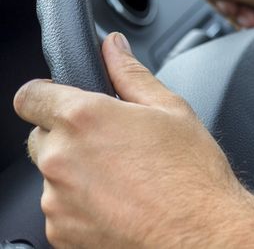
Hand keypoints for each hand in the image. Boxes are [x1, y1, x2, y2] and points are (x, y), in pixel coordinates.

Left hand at [15, 32, 253, 248]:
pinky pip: (60, 209)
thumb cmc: (191, 173)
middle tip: (111, 144)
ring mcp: (56, 199)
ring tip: (123, 178)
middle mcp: (61, 157)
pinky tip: (119, 202)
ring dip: (75, 172)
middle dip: (67, 136)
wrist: (198, 232)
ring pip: (52, 175)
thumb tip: (113, 48)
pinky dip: (81, 205)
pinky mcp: (59, 231)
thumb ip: (131, 73)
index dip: (45, 94)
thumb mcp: (171, 109)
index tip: (62, 101)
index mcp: (84, 118)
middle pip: (40, 136)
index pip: (30, 96)